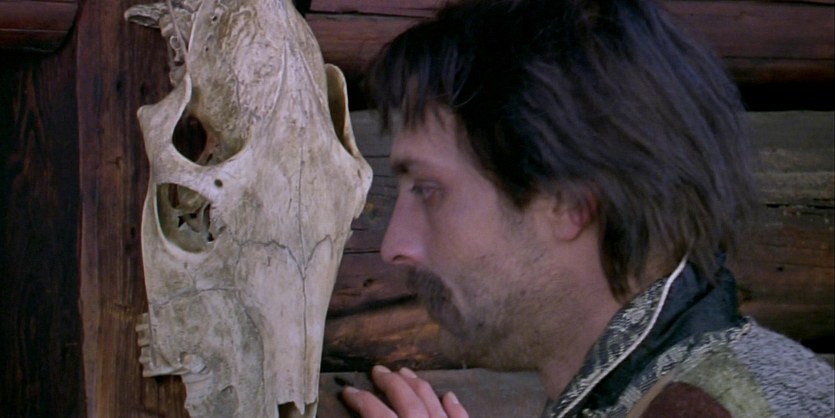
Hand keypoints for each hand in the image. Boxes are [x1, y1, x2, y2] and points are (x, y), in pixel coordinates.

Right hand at [341, 365, 469, 417]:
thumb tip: (364, 414)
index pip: (376, 414)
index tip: (347, 390)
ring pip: (432, 404)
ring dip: (417, 386)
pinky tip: (449, 395)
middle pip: (406, 402)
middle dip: (390, 383)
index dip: (360, 400)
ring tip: (404, 372)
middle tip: (377, 370)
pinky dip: (455, 406)